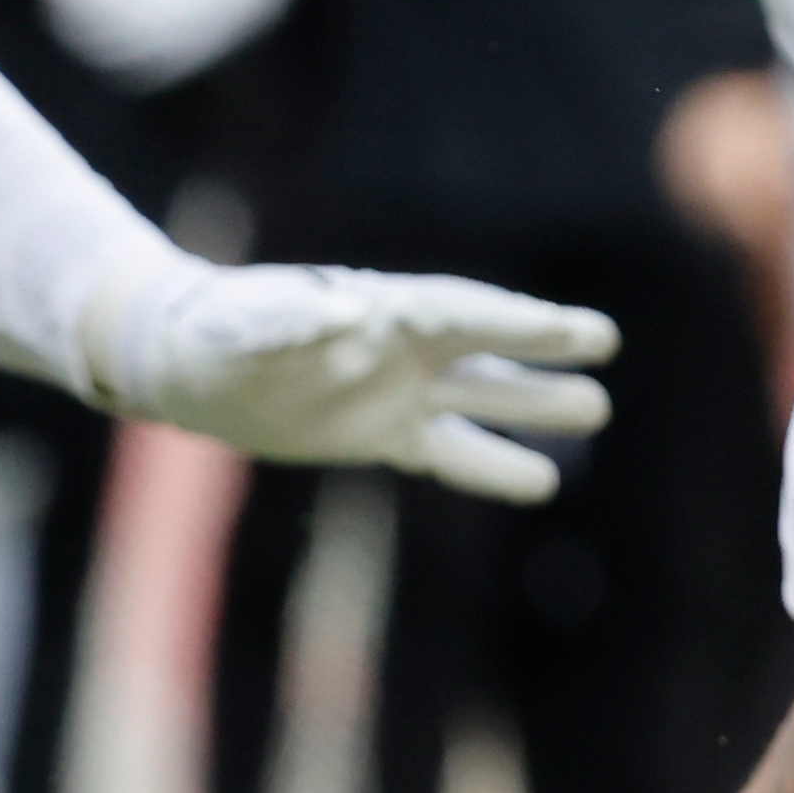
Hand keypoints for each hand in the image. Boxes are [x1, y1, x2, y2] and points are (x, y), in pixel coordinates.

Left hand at [94, 262, 619, 507]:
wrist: (189, 365)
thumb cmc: (218, 331)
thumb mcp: (247, 326)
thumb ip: (294, 323)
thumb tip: (344, 318)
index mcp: (380, 309)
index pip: (462, 315)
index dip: (517, 326)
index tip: (576, 330)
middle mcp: (400, 348)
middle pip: (485, 350)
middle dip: (541, 351)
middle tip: (604, 351)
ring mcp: (395, 391)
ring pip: (479, 401)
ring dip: (532, 409)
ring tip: (596, 411)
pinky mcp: (379, 434)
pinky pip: (445, 454)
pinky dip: (488, 469)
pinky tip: (539, 483)